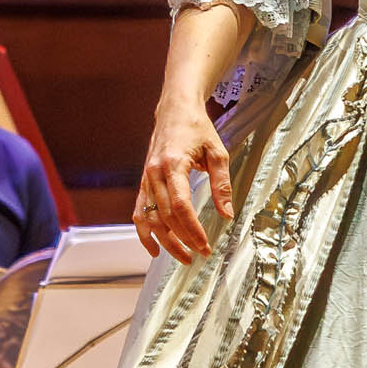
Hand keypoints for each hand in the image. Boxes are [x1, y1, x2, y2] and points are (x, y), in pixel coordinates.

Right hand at [136, 98, 232, 264]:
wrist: (174, 110)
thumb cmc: (197, 129)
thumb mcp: (218, 153)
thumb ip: (222, 185)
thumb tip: (227, 214)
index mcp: (173, 164)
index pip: (180, 205)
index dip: (191, 228)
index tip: (205, 244)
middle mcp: (154, 173)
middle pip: (164, 216)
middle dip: (183, 239)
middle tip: (200, 254)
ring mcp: (145, 179)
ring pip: (149, 218)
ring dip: (164, 242)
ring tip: (183, 257)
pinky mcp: (143, 182)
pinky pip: (139, 212)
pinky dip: (144, 233)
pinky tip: (154, 249)